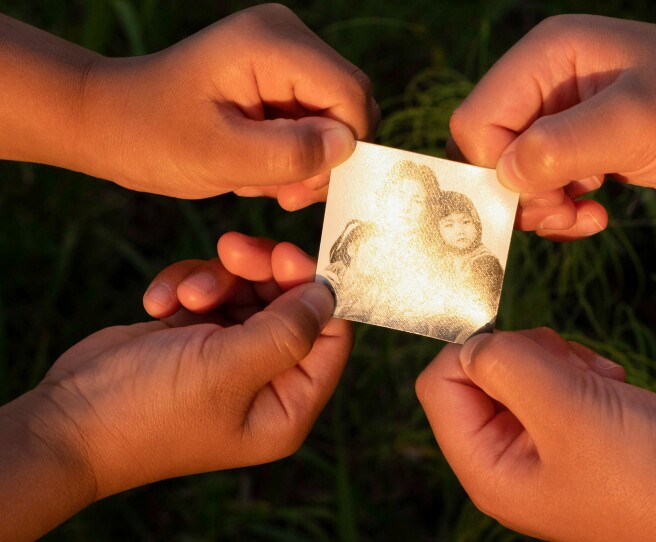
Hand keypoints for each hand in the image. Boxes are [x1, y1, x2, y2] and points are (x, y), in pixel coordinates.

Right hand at [0, 232, 349, 540]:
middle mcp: (266, 381)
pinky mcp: (195, 336)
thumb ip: (288, 330)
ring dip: (215, 280)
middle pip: (290, 304)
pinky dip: (186, 287)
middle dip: (261, 272)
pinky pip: (211, 292)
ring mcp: (230, 356)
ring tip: (184, 296)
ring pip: (248, 290)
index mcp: (288, 405)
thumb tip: (327, 296)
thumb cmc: (150, 408)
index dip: (316, 291)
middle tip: (234, 248)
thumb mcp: (228, 368)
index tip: (287, 256)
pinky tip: (158, 305)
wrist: (66, 420)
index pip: (332, 337)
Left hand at [79, 4, 378, 208]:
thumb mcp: (220, 156)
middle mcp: (287, 38)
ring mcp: (284, 55)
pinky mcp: (279, 77)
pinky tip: (257, 166)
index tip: (300, 186)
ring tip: (257, 178)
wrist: (110, 123)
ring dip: (305, 161)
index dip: (342, 147)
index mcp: (272, 43)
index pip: (351, 95)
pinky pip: (315, 122)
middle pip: (349, 106)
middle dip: (323, 158)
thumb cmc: (151, 135)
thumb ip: (289, 153)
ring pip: (335, 120)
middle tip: (281, 192)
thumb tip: (347, 147)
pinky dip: (294, 154)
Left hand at [416, 328, 655, 540]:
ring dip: (563, 361)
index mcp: (487, 468)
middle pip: (482, 375)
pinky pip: (563, 384)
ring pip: (526, 373)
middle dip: (528, 355)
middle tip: (572, 370)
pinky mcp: (582, 437)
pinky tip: (616, 388)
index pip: (439, 384)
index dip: (476, 351)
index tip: (529, 350)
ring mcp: (548, 450)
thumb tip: (472, 342)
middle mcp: (509, 461)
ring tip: (602, 383)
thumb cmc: (649, 475)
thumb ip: (506, 363)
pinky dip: (587, 372)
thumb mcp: (564, 408)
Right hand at [449, 4, 655, 239]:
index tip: (541, 199)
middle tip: (566, 210)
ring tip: (585, 215)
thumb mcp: (638, 121)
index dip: (495, 168)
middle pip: (491, 151)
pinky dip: (563, 210)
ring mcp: (570, 116)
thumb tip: (504, 177)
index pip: (477, 120)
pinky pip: (547, 186)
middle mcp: (550, 82)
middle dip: (521, 192)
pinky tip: (598, 215)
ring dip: (544, 208)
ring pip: (516, 175)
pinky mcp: (589, 146)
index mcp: (549, 56)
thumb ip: (561, 145)